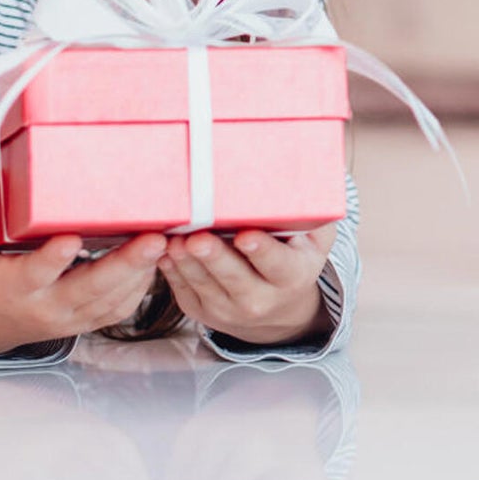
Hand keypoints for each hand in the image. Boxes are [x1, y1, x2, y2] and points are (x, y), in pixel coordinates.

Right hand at [0, 168, 166, 356]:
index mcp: (10, 287)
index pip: (34, 274)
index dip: (53, 260)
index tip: (71, 239)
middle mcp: (45, 307)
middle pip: (88, 291)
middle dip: (123, 266)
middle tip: (153, 239)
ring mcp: (69, 317)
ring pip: (111, 301)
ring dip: (142, 274)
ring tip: (166, 240)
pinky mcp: (87, 319)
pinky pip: (119, 308)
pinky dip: (142, 286)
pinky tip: (157, 258)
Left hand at [157, 223, 338, 347]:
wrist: (279, 307)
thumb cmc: (294, 255)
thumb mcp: (314, 236)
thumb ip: (312, 211)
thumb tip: (316, 168)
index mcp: (292, 276)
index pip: (277, 264)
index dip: (262, 251)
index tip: (246, 236)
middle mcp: (262, 299)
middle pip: (235, 278)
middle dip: (215, 258)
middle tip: (198, 238)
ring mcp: (229, 309)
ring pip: (205, 285)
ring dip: (186, 263)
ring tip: (172, 240)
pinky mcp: (203, 311)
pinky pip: (184, 291)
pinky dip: (172, 271)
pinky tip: (162, 250)